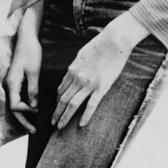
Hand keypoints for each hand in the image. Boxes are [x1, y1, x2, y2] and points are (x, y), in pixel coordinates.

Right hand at [6, 26, 41, 133]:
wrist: (27, 37)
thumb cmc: (30, 52)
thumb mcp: (34, 71)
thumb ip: (33, 89)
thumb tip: (34, 107)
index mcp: (12, 83)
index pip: (14, 105)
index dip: (25, 111)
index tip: (37, 111)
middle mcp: (9, 85)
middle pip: (13, 108)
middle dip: (23, 120)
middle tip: (34, 131)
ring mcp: (11, 83)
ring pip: (15, 103)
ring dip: (24, 114)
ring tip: (33, 125)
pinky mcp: (16, 80)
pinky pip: (17, 97)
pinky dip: (24, 105)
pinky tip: (32, 109)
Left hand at [52, 13, 147, 129]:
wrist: (114, 40)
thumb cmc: (100, 44)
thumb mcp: (82, 54)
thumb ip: (76, 66)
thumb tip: (72, 73)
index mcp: (72, 70)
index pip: (60, 89)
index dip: (56, 101)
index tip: (55, 109)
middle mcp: (77, 78)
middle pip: (62, 99)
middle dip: (56, 113)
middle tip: (52, 123)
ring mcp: (89, 84)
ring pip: (72, 104)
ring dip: (64, 117)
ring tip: (60, 127)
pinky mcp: (101, 87)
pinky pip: (91, 105)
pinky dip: (85, 116)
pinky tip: (81, 125)